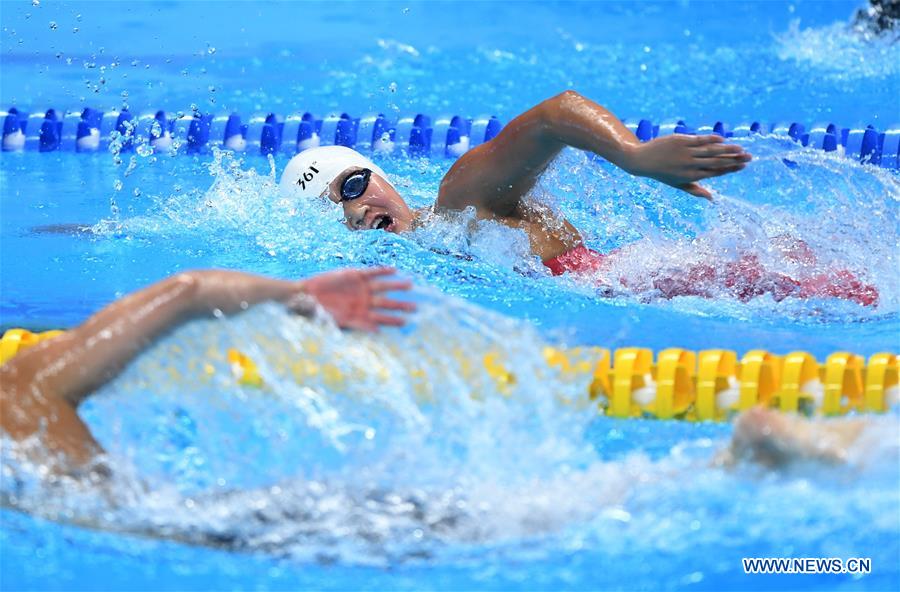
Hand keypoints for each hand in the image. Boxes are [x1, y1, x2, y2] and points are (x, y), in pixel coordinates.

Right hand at [293, 267, 415, 331]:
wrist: (306, 296)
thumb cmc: (319, 313)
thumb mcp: (338, 322)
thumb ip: (359, 325)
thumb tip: (377, 331)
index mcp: (360, 314)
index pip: (381, 318)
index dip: (392, 320)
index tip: (406, 322)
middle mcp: (363, 301)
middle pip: (386, 303)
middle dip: (400, 305)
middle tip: (415, 307)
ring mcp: (360, 288)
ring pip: (383, 287)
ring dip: (396, 286)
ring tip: (409, 285)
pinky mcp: (354, 275)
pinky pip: (371, 273)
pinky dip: (381, 271)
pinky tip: (393, 270)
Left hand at [624, 135, 751, 199]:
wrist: (642, 161)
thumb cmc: (662, 173)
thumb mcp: (678, 184)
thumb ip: (696, 190)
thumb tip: (712, 199)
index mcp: (691, 176)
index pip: (715, 172)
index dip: (730, 169)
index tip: (743, 166)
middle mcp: (690, 165)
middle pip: (716, 162)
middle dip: (734, 159)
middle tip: (749, 157)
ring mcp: (686, 152)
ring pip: (710, 151)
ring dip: (727, 149)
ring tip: (740, 148)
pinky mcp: (681, 141)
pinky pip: (699, 140)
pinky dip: (711, 139)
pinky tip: (722, 138)